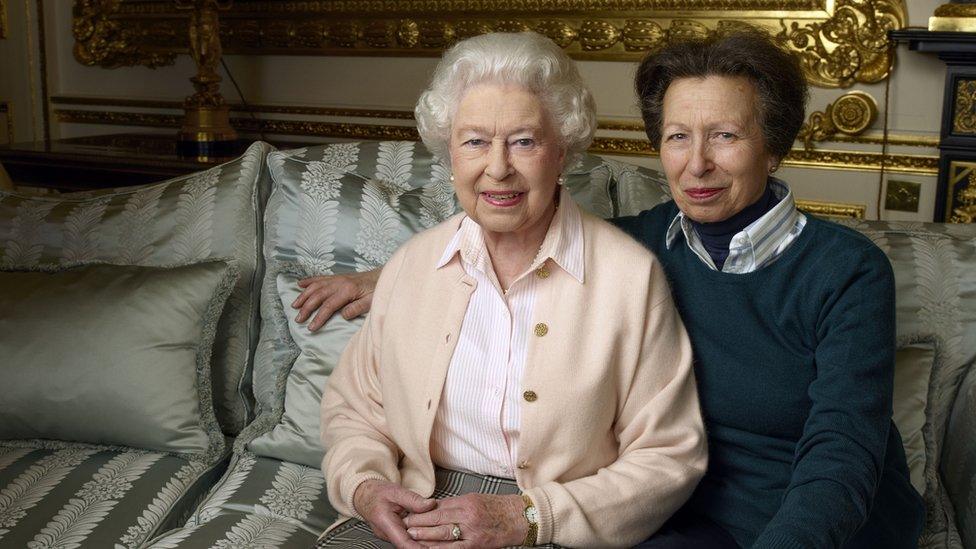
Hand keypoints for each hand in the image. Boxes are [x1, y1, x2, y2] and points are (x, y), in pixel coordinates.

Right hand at [292, 268, 380, 331]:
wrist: (382, 275)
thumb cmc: (377, 290)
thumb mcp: (371, 302)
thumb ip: (357, 308)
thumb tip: (343, 315)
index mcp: (347, 290)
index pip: (328, 306)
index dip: (319, 317)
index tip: (311, 328)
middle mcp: (339, 282)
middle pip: (318, 295)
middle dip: (306, 308)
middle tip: (298, 319)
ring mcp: (337, 278)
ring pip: (315, 286)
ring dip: (304, 295)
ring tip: (294, 305)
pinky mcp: (337, 277)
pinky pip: (320, 278)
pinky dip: (309, 281)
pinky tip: (300, 284)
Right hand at [353, 479, 435, 548]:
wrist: (364, 495)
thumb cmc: (376, 493)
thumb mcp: (395, 491)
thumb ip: (413, 499)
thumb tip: (430, 504)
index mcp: (386, 523)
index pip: (403, 542)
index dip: (418, 548)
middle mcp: (388, 534)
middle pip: (409, 545)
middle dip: (425, 546)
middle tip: (443, 544)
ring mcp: (391, 535)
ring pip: (410, 543)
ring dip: (425, 542)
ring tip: (441, 541)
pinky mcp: (396, 534)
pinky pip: (409, 539)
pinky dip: (421, 538)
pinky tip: (433, 535)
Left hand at [402, 493, 526, 547]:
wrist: (519, 518)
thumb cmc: (499, 508)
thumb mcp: (477, 500)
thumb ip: (457, 505)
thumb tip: (436, 508)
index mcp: (466, 501)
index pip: (438, 506)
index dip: (421, 511)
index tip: (408, 512)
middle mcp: (467, 514)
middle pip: (437, 518)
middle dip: (419, 522)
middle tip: (404, 524)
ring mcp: (471, 530)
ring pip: (443, 533)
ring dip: (425, 535)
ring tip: (411, 535)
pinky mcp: (476, 544)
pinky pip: (454, 548)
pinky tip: (429, 548)